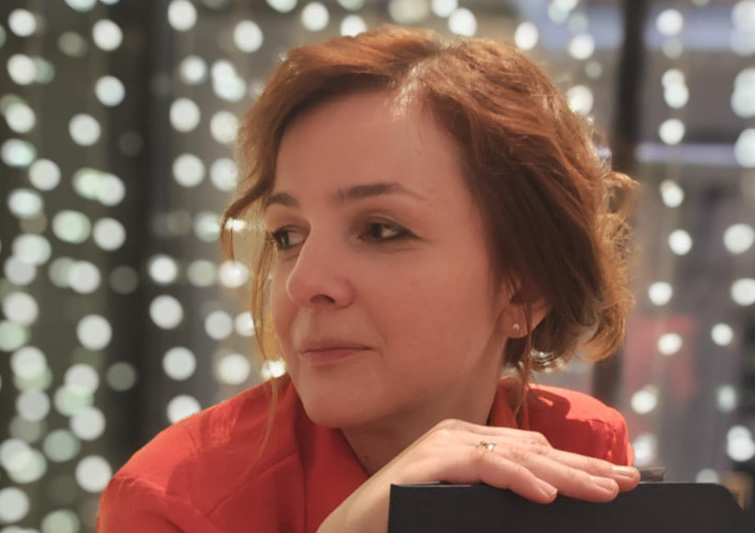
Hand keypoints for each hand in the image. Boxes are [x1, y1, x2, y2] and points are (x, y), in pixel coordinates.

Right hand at [317, 418, 640, 532]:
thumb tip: (547, 501)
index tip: (618, 480)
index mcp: (468, 442)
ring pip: (518, 456)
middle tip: (628, 482)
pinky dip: (518, 480)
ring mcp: (444, 444)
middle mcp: (459, 435)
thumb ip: (495, 495)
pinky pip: (484, 466)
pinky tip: (546, 496)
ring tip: (604, 492)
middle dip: (584, 468)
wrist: (353, 529)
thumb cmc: (407, 518)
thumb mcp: (462, 505)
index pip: (534, 450)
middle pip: (534, 450)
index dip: (577, 464)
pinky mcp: (430, 461)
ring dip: (565, 476)